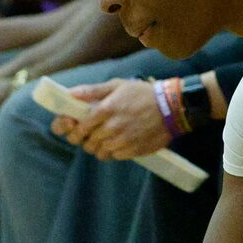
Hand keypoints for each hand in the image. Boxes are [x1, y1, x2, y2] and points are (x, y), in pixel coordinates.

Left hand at [52, 81, 171, 160]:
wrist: (172, 107)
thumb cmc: (143, 94)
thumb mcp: (118, 85)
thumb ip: (92, 91)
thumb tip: (70, 94)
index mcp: (106, 109)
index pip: (80, 128)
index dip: (73, 132)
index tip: (75, 131)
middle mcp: (113, 127)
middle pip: (88, 143)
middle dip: (86, 140)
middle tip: (92, 135)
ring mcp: (124, 140)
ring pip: (100, 152)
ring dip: (99, 147)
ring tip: (106, 139)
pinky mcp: (134, 150)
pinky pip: (115, 156)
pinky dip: (114, 151)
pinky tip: (120, 142)